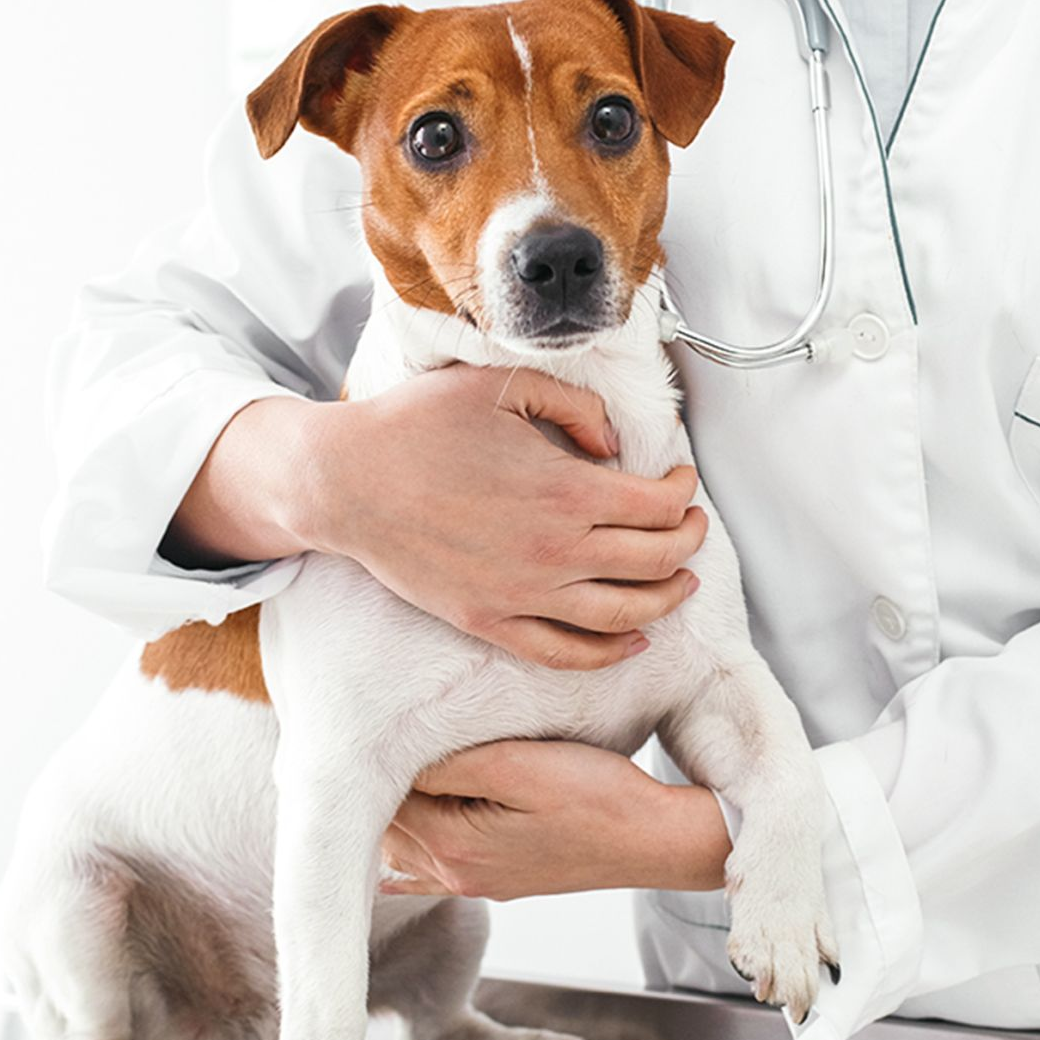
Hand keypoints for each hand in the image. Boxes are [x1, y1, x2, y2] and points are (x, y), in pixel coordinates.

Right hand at [165, 366, 708, 669]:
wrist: (348, 481)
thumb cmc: (420, 425)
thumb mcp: (503, 385)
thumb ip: (574, 406)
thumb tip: (615, 446)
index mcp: (566, 490)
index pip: (661, 507)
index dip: (684, 493)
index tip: (680, 480)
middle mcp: (555, 551)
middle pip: (656, 563)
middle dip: (688, 543)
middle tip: (691, 527)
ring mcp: (523, 594)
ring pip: (624, 616)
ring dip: (666, 599)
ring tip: (679, 582)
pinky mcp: (490, 621)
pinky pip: (566, 653)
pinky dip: (610, 652)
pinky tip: (632, 640)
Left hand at [381, 740, 730, 899]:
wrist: (654, 840)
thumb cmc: (598, 795)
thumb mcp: (518, 764)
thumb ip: (449, 765)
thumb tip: (391, 760)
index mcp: (452, 844)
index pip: (381, 796)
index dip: (373, 754)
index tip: (369, 717)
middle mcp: (454, 873)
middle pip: (385, 824)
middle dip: (375, 783)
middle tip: (368, 735)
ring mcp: (475, 881)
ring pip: (402, 847)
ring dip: (390, 810)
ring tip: (386, 767)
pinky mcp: (496, 879)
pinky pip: (427, 875)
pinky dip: (404, 853)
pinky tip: (389, 850)